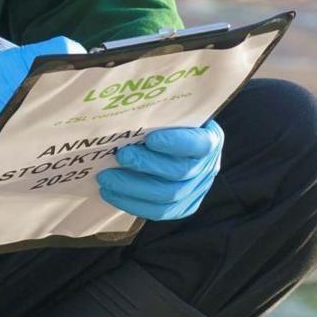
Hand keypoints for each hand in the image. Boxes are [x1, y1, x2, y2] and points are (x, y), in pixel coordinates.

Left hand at [96, 121, 224, 220]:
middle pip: (179, 173)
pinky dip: (132, 203)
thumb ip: (161, 114)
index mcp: (210, 140)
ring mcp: (197, 191)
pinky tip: (111, 193)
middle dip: (146, 165)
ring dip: (132, 188)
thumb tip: (132, 104)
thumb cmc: (173, 125)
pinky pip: (158, 212)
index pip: (198, 144)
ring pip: (167, 197)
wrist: (181, 146)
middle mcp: (207, 167)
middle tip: (120, 156)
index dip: (175, 143)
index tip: (150, 138)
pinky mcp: (184, 207)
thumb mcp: (175, 114)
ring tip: (106, 178)